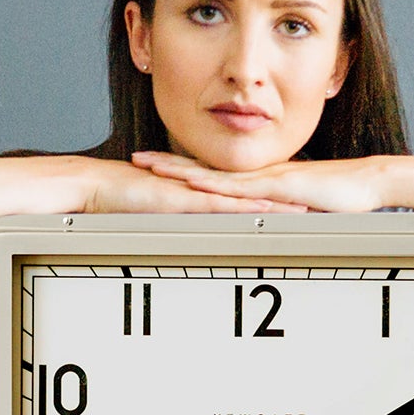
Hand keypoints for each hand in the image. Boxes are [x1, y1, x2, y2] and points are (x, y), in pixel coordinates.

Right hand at [80, 157, 304, 217]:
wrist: (96, 185)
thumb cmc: (120, 200)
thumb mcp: (157, 211)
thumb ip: (178, 217)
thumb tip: (192, 229)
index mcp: (200, 192)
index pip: (243, 195)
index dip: (272, 198)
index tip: (298, 204)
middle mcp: (203, 189)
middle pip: (253, 195)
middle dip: (285, 200)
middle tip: (317, 204)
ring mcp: (196, 193)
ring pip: (245, 199)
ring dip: (275, 205)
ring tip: (305, 210)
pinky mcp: (186, 200)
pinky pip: (222, 205)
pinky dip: (246, 208)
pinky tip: (267, 211)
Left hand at [130, 150, 389, 213]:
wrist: (367, 183)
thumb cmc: (341, 196)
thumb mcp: (299, 207)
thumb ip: (279, 212)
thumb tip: (264, 224)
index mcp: (258, 179)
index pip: (213, 172)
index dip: (183, 167)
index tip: (156, 165)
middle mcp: (256, 175)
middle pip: (204, 167)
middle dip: (169, 163)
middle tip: (137, 159)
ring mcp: (265, 179)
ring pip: (214, 173)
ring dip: (181, 170)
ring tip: (152, 167)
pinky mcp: (277, 187)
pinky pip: (240, 187)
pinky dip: (214, 184)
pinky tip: (193, 182)